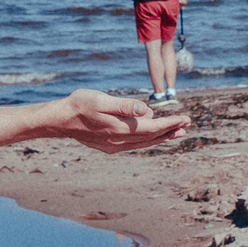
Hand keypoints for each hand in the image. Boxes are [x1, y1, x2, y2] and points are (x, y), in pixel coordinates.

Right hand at [49, 89, 187, 153]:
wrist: (60, 120)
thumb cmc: (80, 104)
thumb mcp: (102, 99)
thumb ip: (125, 106)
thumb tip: (148, 111)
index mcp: (119, 129)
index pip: (152, 129)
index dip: (170, 124)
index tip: (184, 119)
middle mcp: (118, 141)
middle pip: (151, 138)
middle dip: (170, 131)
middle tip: (187, 125)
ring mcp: (113, 145)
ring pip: (144, 143)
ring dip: (161, 137)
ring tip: (176, 133)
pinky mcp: (109, 146)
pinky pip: (134, 145)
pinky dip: (147, 140)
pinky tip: (152, 137)